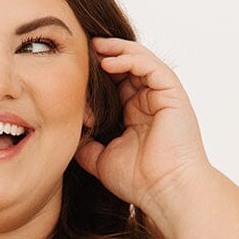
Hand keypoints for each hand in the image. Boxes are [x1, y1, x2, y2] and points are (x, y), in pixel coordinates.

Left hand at [76, 36, 214, 214]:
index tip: (72, 69)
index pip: (115, 85)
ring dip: (115, 50)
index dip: (96, 76)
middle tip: (81, 48)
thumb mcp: (101, 161)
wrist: (165, 191)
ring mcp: (162, 96)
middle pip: (125, 68)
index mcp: (135, 116)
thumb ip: (85, 146)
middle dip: (104, 56)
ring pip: (138, 60)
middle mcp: (149, 102)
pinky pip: (149, 64)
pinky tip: (108, 60)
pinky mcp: (172, 92)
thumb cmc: (139, 182)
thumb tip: (67, 135)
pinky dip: (129, 58)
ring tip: (93, 47)